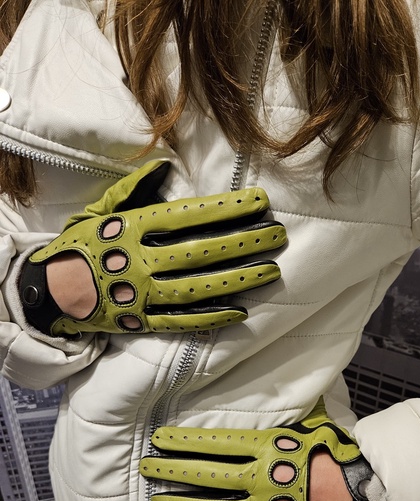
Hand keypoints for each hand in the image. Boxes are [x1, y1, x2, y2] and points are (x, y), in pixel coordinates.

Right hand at [19, 160, 285, 335]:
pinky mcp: (140, 321)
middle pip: (199, 252)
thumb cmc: (79, 246)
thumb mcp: (100, 211)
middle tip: (277, 236)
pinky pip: (180, 323)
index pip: (186, 216)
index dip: (225, 209)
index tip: (258, 202)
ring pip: (196, 288)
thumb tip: (165, 167)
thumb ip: (134, 191)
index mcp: (130, 228)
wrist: (49, 291)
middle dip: (242, 243)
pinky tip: (239, 311)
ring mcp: (140, 294)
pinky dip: (210, 318)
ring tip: (270, 271)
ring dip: (236, 280)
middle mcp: (138, 261)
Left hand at [140, 400, 388, 500]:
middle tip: (146, 468)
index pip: (215, 442)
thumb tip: (295, 379)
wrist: (365, 493)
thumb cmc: (339, 454)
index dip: (184, 442)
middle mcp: (259, 477)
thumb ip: (294, 407)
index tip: (159, 439)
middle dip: (171, 471)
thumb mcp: (315, 423)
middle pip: (206, 474)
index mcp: (267, 447)